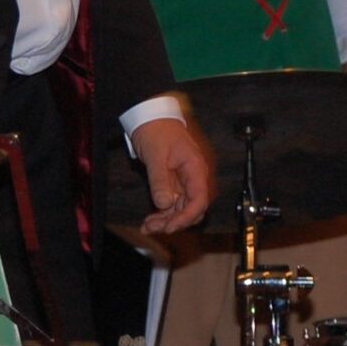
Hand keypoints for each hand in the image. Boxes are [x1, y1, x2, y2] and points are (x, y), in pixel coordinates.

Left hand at [130, 115, 214, 235]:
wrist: (151, 117)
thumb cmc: (156, 130)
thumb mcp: (155, 155)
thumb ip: (159, 180)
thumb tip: (163, 204)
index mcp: (195, 168)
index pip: (199, 200)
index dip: (186, 217)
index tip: (170, 227)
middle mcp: (194, 177)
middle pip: (192, 209)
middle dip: (174, 222)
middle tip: (153, 228)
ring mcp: (184, 182)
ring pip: (182, 209)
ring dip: (167, 220)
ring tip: (147, 226)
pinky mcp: (175, 183)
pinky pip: (173, 204)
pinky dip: (163, 214)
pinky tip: (150, 220)